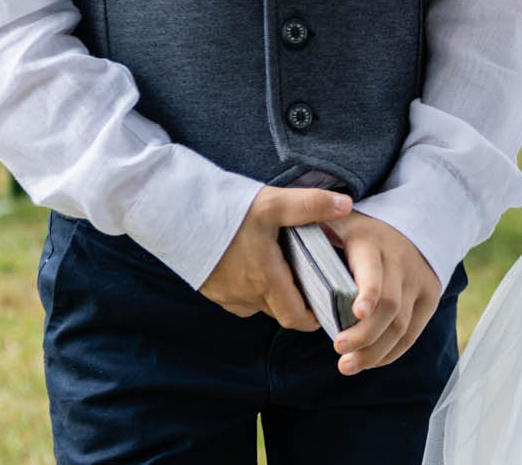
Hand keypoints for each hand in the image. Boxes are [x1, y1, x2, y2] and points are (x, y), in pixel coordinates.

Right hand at [199, 185, 352, 329]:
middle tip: (313, 278)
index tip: (328, 303)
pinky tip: (256, 262)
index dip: (315, 316)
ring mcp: (226, 296)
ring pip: (261, 305)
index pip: (297, 318)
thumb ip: (310, 205)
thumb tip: (346, 205)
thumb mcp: (273, 203)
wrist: (174, 213)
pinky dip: (254, 287)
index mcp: (266, 280)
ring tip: (286, 265)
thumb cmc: (226, 209)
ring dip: (275, 293)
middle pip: (281, 312)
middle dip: (298, 301)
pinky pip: (241, 298)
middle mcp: (246, 296)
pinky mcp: (212, 290)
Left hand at [330, 212, 442, 374]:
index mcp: (372, 241)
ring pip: (401, 325)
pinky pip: (412, 332)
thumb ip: (314, 226)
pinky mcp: (429, 296)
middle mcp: (401, 260)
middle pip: (388, 306)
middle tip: (339, 352)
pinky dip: (391, 352)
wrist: (415, 219)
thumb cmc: (359, 230)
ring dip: (374, 352)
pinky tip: (371, 361)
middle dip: (364, 336)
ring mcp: (419, 279)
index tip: (355, 314)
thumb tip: (284, 233)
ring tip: (347, 365)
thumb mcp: (337, 220)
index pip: (374, 271)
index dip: (368, 293)